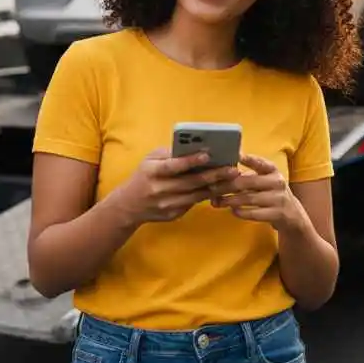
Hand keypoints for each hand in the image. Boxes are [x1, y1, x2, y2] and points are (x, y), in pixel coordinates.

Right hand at [114, 148, 239, 224]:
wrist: (129, 206)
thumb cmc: (144, 175)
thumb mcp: (150, 160)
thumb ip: (171, 155)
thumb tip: (198, 148)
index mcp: (152, 172)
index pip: (173, 166)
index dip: (190, 161)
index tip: (207, 155)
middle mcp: (160, 189)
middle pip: (191, 182)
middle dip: (214, 175)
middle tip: (233, 169)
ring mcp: (167, 204)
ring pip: (197, 195)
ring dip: (218, 187)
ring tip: (234, 179)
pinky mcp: (174, 214)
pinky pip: (195, 203)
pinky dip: (210, 196)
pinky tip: (224, 189)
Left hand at [209, 154, 302, 231]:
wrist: (292, 214)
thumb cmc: (270, 193)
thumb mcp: (264, 180)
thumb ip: (247, 176)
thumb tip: (220, 174)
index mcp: (273, 170)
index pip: (260, 162)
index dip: (248, 159)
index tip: (235, 155)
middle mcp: (277, 182)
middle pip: (248, 182)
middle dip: (227, 185)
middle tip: (211, 187)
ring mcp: (278, 198)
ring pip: (249, 198)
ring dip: (230, 200)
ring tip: (216, 201)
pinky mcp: (277, 214)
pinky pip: (254, 213)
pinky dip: (241, 212)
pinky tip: (232, 211)